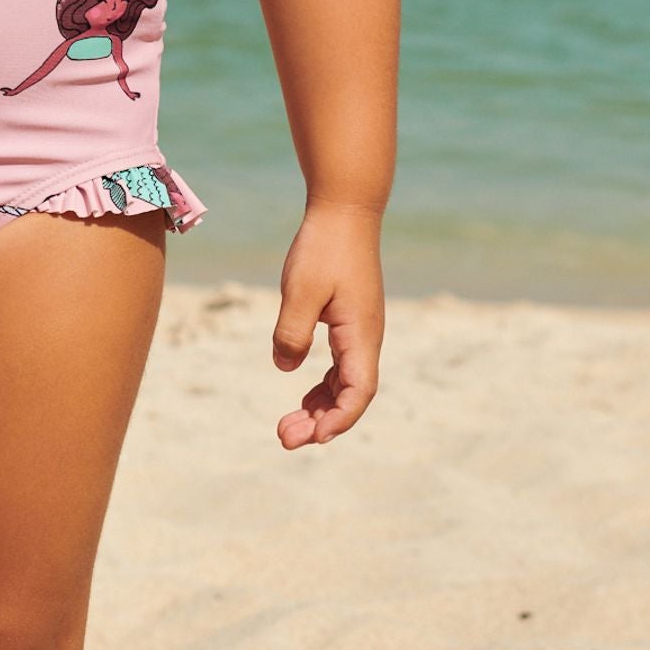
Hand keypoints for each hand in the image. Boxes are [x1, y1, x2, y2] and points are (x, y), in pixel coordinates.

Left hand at [271, 202, 383, 446]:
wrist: (345, 211)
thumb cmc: (324, 247)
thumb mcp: (301, 291)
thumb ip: (292, 333)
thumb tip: (286, 368)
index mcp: (361, 334)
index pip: (359, 392)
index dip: (338, 420)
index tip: (312, 437)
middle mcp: (366, 338)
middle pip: (351, 396)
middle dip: (322, 423)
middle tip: (284, 438)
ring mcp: (360, 331)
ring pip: (346, 384)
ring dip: (320, 408)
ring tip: (287, 426)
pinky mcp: (349, 322)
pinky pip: (341, 366)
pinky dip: (323, 386)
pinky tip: (302, 394)